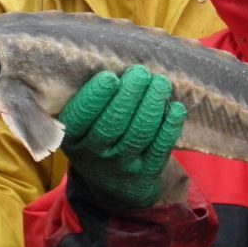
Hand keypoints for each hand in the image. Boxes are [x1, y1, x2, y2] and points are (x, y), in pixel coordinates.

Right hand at [59, 65, 185, 209]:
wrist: (113, 185)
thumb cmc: (96, 139)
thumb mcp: (79, 126)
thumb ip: (87, 99)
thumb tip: (112, 61)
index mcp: (72, 137)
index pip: (81, 117)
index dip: (96, 96)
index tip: (110, 77)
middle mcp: (95, 154)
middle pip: (113, 122)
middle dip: (130, 94)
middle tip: (140, 73)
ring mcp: (122, 165)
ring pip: (139, 132)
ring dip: (152, 104)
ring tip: (159, 83)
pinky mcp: (147, 172)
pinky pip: (160, 147)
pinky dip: (170, 125)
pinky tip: (175, 107)